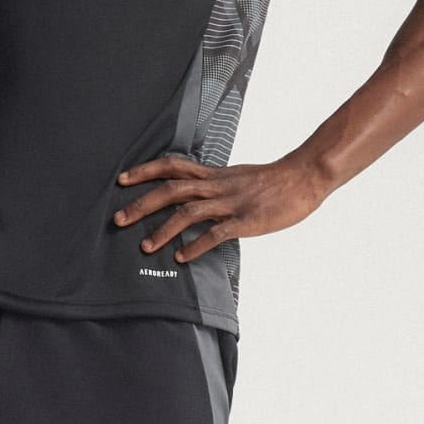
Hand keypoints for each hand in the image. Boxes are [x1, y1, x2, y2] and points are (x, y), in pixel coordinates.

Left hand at [112, 154, 321, 263]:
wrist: (305, 176)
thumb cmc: (272, 181)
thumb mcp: (236, 176)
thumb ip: (213, 186)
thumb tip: (192, 197)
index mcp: (214, 174)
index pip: (172, 166)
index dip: (145, 171)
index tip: (122, 179)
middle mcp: (217, 185)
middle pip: (172, 189)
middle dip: (142, 204)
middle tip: (117, 219)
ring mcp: (231, 202)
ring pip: (189, 211)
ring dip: (164, 229)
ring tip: (146, 247)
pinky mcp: (247, 219)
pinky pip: (217, 232)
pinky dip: (196, 244)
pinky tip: (182, 257)